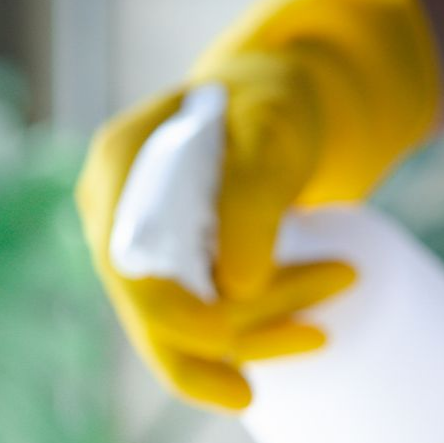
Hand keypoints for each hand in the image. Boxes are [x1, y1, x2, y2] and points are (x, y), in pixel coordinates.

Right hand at [78, 61, 356, 411]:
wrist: (277, 111)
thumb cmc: (274, 105)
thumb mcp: (271, 130)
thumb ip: (249, 198)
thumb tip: (235, 286)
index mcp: (120, 166)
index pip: (130, 267)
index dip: (179, 317)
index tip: (231, 337)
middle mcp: (113, 217)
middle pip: (154, 312)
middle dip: (238, 336)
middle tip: (317, 337)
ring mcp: (138, 254)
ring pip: (183, 333)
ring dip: (263, 334)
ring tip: (330, 314)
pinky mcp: (171, 279)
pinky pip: (204, 331)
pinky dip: (260, 337)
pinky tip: (312, 333)